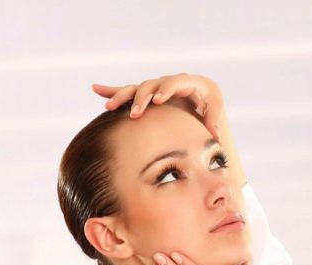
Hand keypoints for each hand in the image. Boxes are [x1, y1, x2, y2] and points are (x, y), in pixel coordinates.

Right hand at [93, 73, 246, 186]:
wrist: (202, 102)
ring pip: (136, 89)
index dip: (166, 89)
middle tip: (135, 112)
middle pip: (152, 85)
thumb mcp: (215, 110)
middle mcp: (169, 82)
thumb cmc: (211, 107)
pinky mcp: (146, 95)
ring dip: (122, 97)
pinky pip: (127, 91)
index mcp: (188, 82)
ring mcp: (156, 88)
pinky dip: (112, 91)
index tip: (158, 100)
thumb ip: (214, 120)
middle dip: (142, 98)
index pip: (175, 82)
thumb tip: (215, 134)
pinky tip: (95, 89)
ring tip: (109, 107)